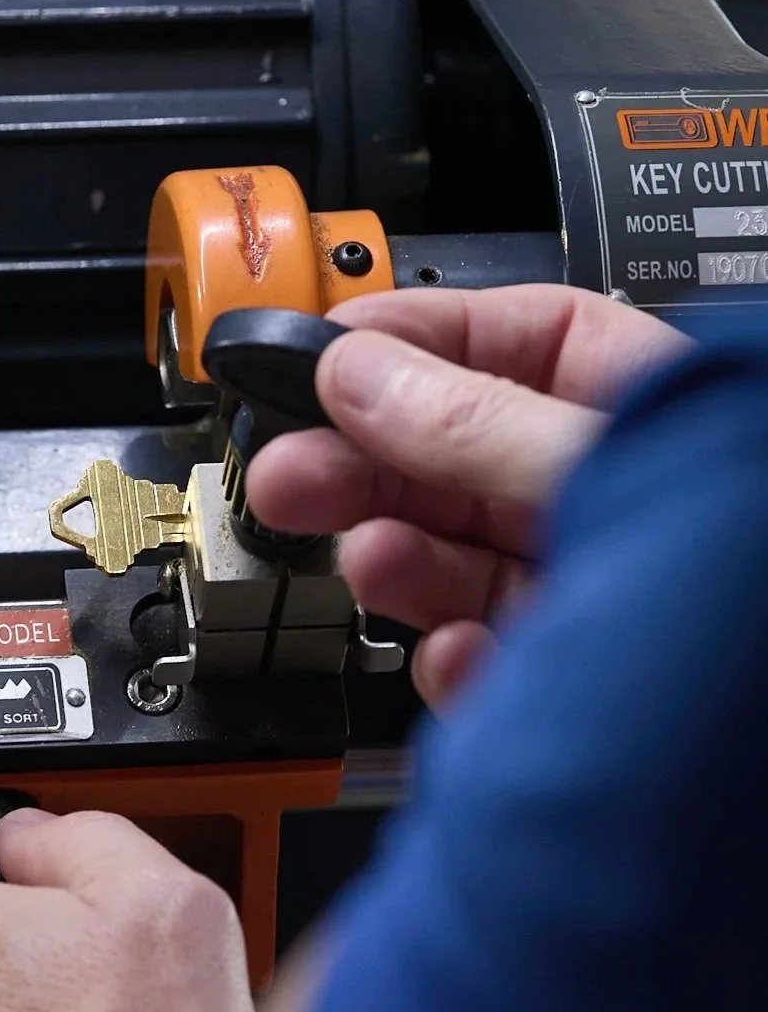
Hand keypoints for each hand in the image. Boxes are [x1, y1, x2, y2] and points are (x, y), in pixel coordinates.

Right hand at [245, 285, 687, 708]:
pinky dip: (456, 658)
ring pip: (460, 552)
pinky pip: (486, 650)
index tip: (318, 355)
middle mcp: (607, 489)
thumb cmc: (754, 585)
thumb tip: (363, 377)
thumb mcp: (602, 469)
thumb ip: (476, 426)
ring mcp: (587, 583)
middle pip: (458, 449)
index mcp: (642, 409)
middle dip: (367, 458)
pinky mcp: (568, 670)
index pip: (505, 341)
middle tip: (289, 468)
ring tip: (366, 559)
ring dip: (401, 556)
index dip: (402, 340)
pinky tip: (456, 659)